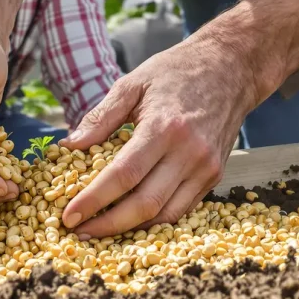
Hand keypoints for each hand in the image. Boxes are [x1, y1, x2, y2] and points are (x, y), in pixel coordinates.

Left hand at [59, 31, 260, 238]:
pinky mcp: (215, 176)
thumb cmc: (176, 72)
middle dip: (108, 224)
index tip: (69, 215)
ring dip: (131, 229)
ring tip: (100, 231)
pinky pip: (182, 209)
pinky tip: (131, 220)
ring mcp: (206, 167)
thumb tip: (69, 146)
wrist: (230, 67)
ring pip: (166, 214)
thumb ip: (100, 117)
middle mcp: (189, 152)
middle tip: (79, 231)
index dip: (94, 199)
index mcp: (163, 126)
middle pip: (145, 204)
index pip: (124, 175)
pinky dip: (155, 220)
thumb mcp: (132, 84)